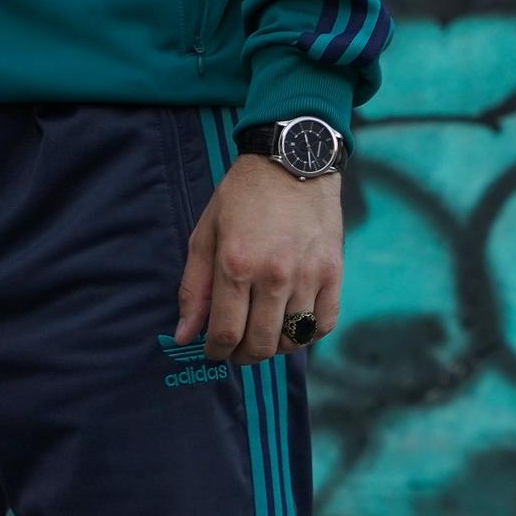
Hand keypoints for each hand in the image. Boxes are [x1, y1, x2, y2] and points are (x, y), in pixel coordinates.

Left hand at [175, 156, 342, 366]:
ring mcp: (307, 276)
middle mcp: (274, 276)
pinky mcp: (333, 272)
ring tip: (263, 333)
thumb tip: (183, 336)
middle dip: (242, 355)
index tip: (214, 350)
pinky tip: (292, 324)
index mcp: (236, 265)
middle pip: (259, 345)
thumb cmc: (242, 197)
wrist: (292, 161)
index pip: (225, 334)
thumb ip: (194, 289)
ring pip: (291, 340)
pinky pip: (323, 324)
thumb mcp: (206, 235)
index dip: (216, 352)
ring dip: (273, 346)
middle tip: (237, 347)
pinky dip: (307, 334)